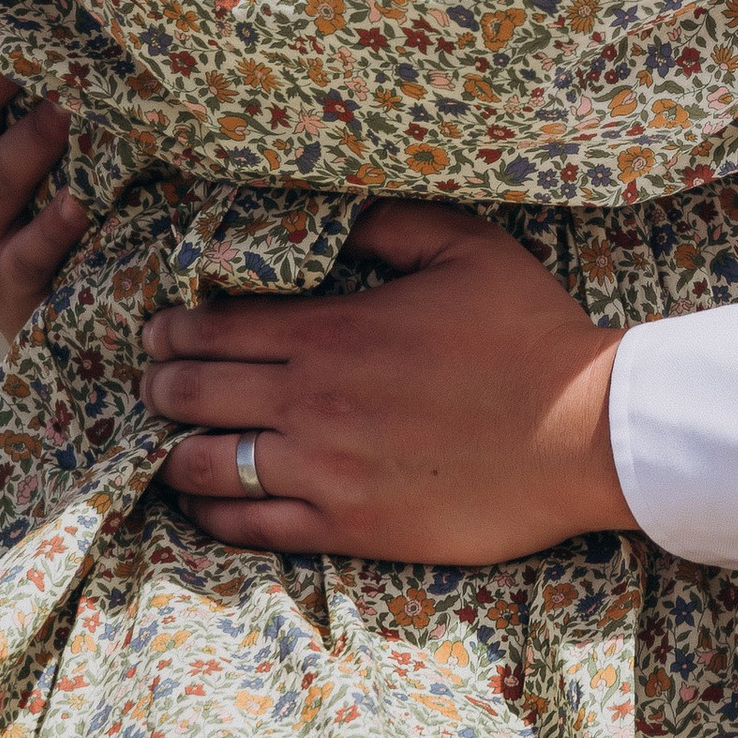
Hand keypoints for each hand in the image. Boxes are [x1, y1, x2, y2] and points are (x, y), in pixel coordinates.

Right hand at [0, 18, 85, 337]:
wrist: (51, 322)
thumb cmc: (48, 206)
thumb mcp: (33, 141)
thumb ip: (37, 78)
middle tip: (36, 27)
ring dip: (31, 140)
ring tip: (71, 106)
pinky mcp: (6, 283)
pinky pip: (25, 254)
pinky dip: (51, 228)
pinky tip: (79, 205)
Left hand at [140, 201, 632, 561]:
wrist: (585, 433)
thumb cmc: (531, 335)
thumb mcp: (466, 248)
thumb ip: (388, 223)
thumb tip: (333, 212)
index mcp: (333, 330)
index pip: (214, 328)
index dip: (172, 328)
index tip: (159, 330)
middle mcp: (312, 400)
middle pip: (191, 391)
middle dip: (158, 381)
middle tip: (153, 379)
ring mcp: (325, 469)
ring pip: (202, 462)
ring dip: (173, 447)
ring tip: (170, 440)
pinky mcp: (347, 525)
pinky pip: (247, 525)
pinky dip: (210, 513)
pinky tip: (205, 500)